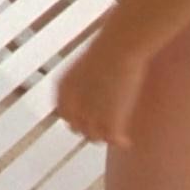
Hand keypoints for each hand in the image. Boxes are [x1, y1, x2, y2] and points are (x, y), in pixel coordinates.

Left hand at [55, 33, 148, 147]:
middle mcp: (71, 104)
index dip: (77, 118)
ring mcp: (89, 115)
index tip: (88, 120)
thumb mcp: (87, 66)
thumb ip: (84, 83)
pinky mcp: (109, 122)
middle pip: (77, 128)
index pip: (65, 114)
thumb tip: (93, 90)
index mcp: (63, 89)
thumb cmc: (109, 47)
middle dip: (90, 128)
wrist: (120, 47)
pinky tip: (126, 142)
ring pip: (94, 137)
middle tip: (104, 128)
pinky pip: (112, 140)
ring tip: (116, 135)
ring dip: (105, 136)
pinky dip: (119, 142)